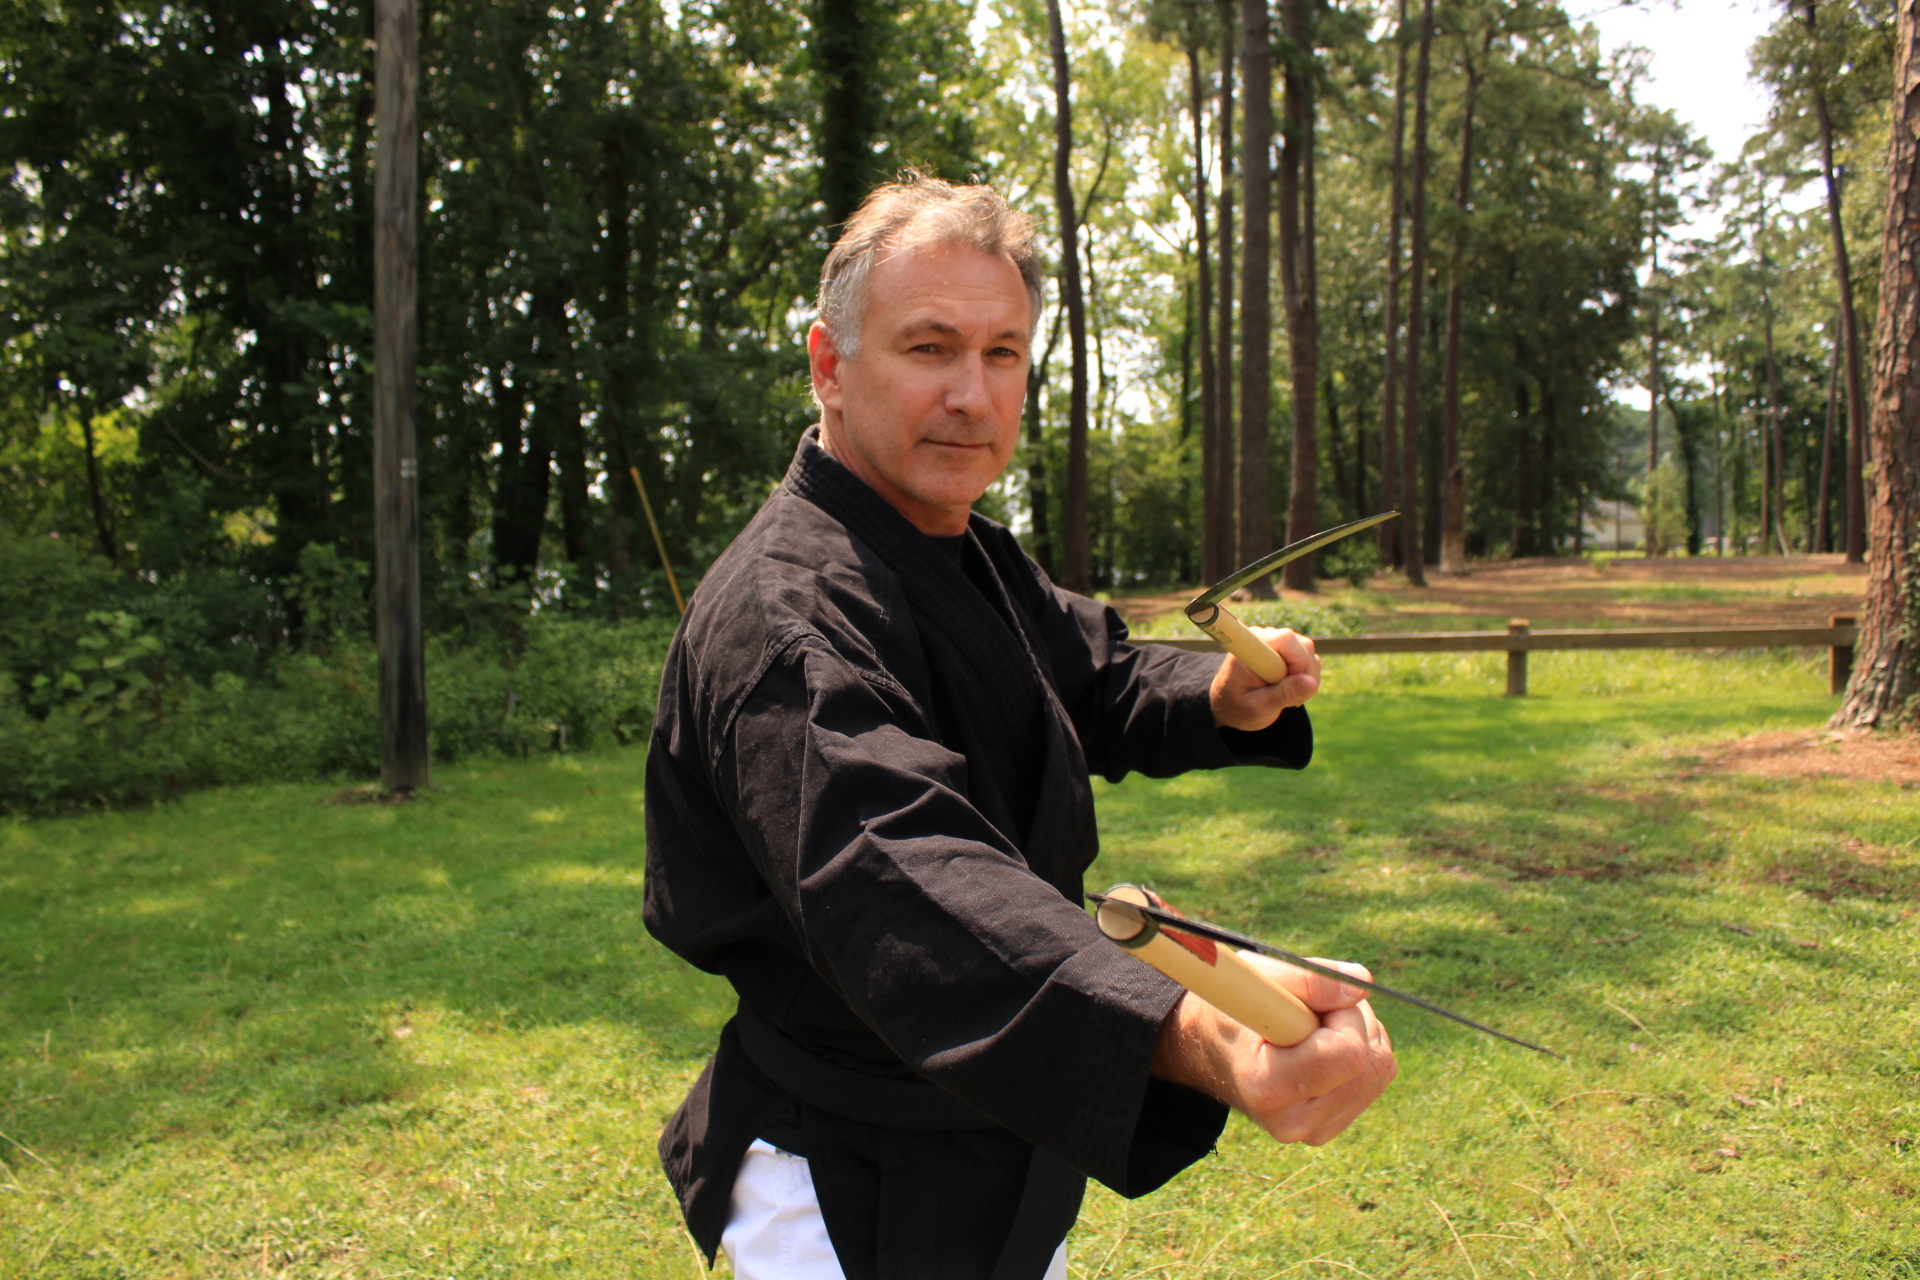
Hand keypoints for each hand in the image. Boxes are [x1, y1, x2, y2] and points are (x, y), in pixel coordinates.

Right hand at [1151, 954, 1396, 1145]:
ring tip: (1312, 1027)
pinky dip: (1361, 1050)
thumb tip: (1363, 984)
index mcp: (1266, 1088)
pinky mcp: (1330, 1127)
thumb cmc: (1232, 1008)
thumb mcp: (1257, 979)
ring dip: (1359, 1033)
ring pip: (1381, 1069)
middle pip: (1371, 1062)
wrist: (1210, 1049)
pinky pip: (1377, 1079)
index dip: (1341, 1015)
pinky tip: (1323, 1045)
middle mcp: (1291, 1122)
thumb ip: (1309, 978)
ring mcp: (1312, 1131)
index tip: (1311, 1004)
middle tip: (1309, 1012)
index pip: (1348, 1053)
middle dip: (1352, 1020)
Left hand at [1210, 626, 1320, 730]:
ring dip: (1305, 678)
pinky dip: (1304, 676)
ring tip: (1285, 696)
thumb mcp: (1259, 708)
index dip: (1298, 662)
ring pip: (1308, 652)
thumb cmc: (1238, 707)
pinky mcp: (1283, 648)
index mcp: (1251, 648)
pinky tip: (1289, 689)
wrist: (1228, 705)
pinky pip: (1307, 657)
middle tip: (1291, 700)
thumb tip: (1312, 683)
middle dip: (1305, 675)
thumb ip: (1285, 694)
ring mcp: (1275, 641)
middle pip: (1304, 646)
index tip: (1285, 684)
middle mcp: (1263, 638)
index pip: (1287, 639)